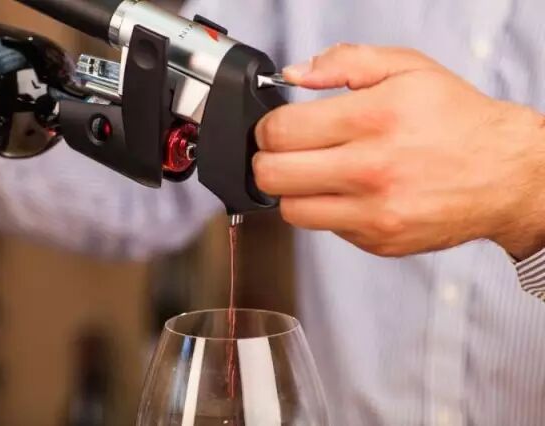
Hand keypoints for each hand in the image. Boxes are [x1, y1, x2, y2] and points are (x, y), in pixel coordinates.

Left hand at [253, 44, 544, 258]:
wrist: (504, 174)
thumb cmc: (456, 120)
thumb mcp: (408, 69)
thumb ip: (345, 62)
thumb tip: (296, 74)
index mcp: (373, 119)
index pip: (280, 132)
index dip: (266, 128)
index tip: (275, 128)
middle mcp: (371, 170)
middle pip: (273, 176)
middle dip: (266, 161)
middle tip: (282, 153)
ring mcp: (374, 213)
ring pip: (291, 211)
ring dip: (291, 191)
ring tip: (312, 174)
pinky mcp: (379, 241)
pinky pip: (326, 230)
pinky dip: (326, 212)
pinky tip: (347, 193)